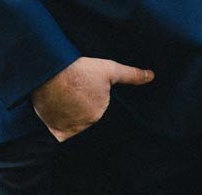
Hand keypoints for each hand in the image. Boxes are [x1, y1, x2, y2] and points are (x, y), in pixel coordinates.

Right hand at [31, 56, 153, 141]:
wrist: (50, 75)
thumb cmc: (78, 70)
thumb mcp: (107, 68)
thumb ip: (130, 75)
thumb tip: (152, 76)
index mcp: (101, 109)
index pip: (98, 104)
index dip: (92, 93)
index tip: (84, 86)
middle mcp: (90, 122)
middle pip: (87, 111)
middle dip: (82, 101)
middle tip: (73, 86)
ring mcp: (73, 128)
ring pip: (75, 119)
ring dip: (70, 110)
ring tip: (62, 93)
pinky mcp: (59, 133)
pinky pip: (62, 131)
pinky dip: (60, 122)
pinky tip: (56, 108)